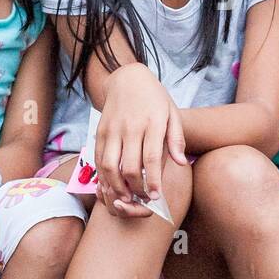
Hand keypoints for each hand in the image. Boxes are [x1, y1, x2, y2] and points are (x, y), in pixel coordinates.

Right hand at [95, 64, 186, 217]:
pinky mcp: (100, 132)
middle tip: (142, 200)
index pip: (152, 158)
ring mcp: (113, 129)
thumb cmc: (154, 99)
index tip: (156, 197)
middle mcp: (131, 127)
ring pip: (110, 166)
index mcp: (152, 122)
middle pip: (130, 167)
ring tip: (125, 198)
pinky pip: (99, 159)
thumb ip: (176, 139)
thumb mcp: (172, 113)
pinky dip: (103, 176)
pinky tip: (111, 185)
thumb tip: (180, 163)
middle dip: (136, 189)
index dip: (154, 181)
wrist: (127, 78)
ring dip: (116, 187)